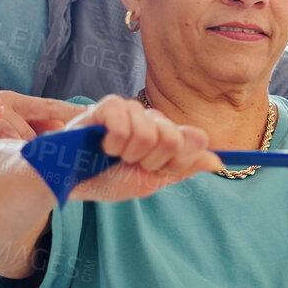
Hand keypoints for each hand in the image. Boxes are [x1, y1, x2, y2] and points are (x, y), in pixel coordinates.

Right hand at [64, 96, 223, 202]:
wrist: (70, 180)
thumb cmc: (106, 179)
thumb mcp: (149, 181)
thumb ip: (183, 168)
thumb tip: (217, 161)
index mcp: (165, 134)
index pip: (196, 139)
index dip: (177, 161)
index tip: (155, 169)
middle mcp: (151, 118)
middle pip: (175, 137)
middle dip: (151, 160)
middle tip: (129, 162)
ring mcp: (130, 109)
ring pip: (150, 133)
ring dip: (128, 154)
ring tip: (112, 154)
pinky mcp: (107, 106)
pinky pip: (125, 124)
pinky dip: (113, 143)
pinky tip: (102, 144)